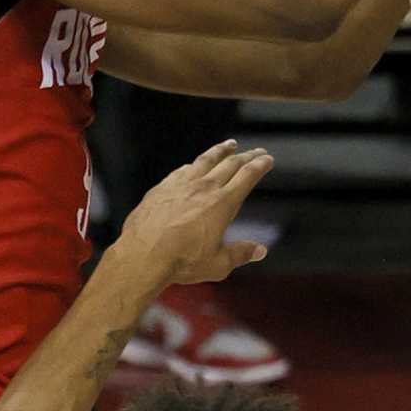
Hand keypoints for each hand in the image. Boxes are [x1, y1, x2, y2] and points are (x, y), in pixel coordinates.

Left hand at [117, 141, 273, 287]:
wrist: (143, 254)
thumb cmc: (181, 262)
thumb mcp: (217, 265)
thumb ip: (240, 254)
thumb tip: (260, 250)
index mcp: (222, 204)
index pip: (246, 177)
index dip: (260, 165)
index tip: (267, 159)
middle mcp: (204, 188)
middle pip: (230, 164)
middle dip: (247, 156)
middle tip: (257, 151)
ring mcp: (181, 184)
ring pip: (206, 161)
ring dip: (221, 151)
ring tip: (230, 145)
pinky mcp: (163, 187)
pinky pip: (182, 170)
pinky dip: (194, 164)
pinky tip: (195, 164)